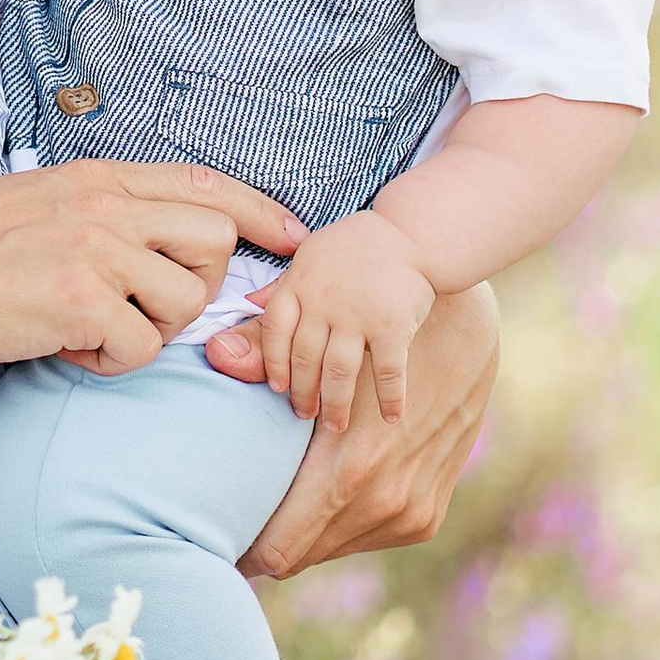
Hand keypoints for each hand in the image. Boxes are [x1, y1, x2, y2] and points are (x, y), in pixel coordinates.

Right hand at [0, 161, 305, 379]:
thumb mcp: (36, 202)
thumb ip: (97, 211)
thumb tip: (151, 238)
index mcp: (97, 178)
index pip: (206, 182)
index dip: (260, 210)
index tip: (292, 236)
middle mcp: (106, 205)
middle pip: (216, 239)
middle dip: (200, 284)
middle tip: (147, 308)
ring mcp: (96, 249)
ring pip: (187, 300)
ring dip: (150, 331)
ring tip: (92, 330)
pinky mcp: (80, 300)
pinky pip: (141, 348)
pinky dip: (109, 362)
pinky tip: (63, 348)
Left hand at [212, 279, 499, 578]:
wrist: (467, 333)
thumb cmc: (383, 336)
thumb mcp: (324, 345)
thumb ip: (265, 354)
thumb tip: (216, 353)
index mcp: (351, 471)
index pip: (278, 549)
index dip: (241, 550)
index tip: (214, 537)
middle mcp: (384, 504)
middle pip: (299, 556)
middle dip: (264, 542)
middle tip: (232, 518)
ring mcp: (410, 515)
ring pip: (331, 550)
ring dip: (302, 532)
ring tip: (274, 500)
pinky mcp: (426, 517)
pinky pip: (364, 539)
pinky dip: (337, 523)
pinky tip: (319, 492)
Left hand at [260, 211, 436, 430]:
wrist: (411, 233)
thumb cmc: (356, 247)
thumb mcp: (310, 255)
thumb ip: (283, 285)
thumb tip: (247, 304)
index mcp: (300, 283)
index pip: (274, 331)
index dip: (272, 362)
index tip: (277, 387)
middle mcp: (324, 302)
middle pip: (304, 358)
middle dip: (302, 392)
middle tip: (304, 415)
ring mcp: (358, 315)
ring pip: (338, 372)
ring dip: (335, 405)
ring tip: (335, 426)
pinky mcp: (393, 326)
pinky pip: (388, 371)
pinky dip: (390, 397)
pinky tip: (392, 417)